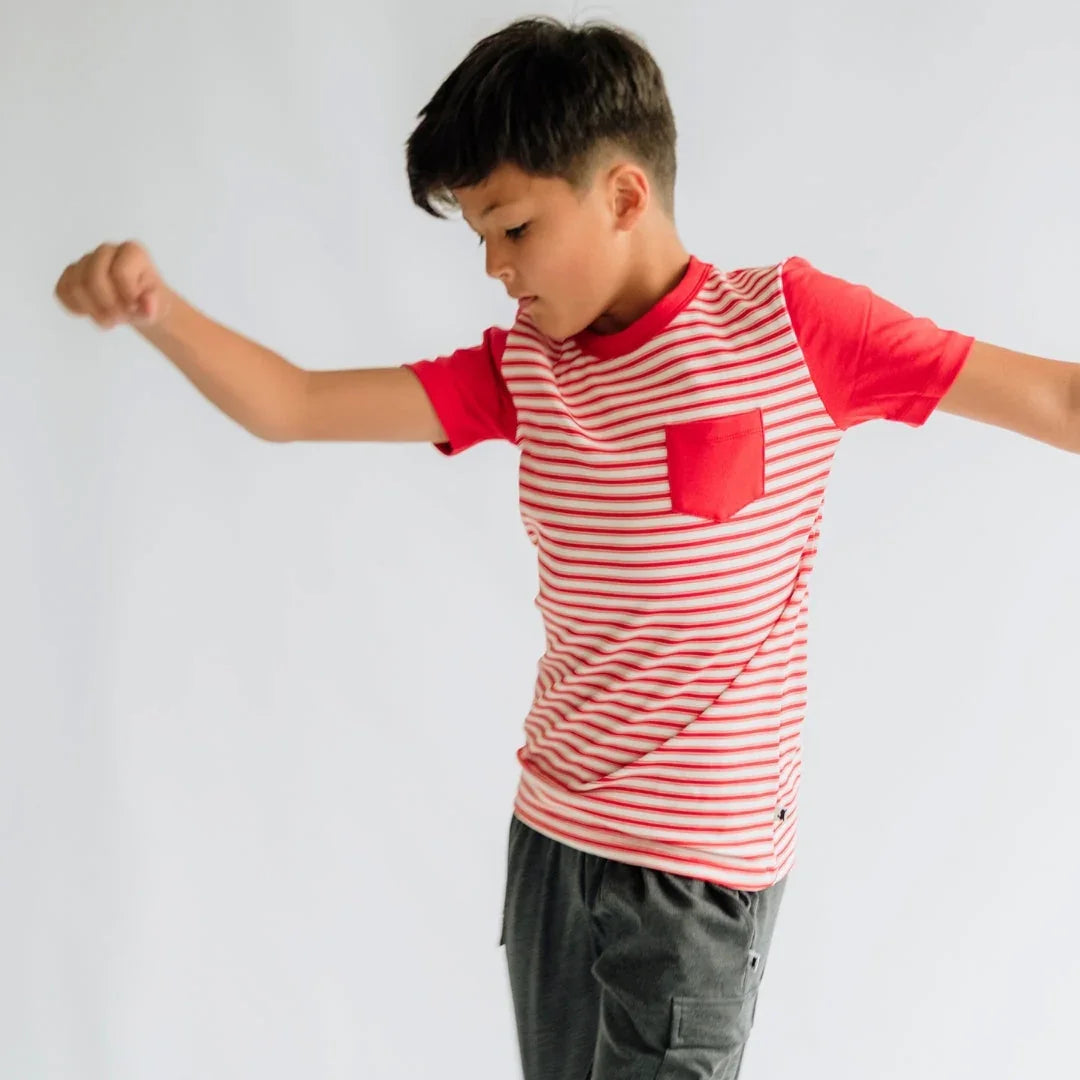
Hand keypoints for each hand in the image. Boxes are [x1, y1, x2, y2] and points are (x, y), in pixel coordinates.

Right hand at [54, 240, 172, 329]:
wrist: (138, 304)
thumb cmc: (148, 300)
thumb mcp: (158, 305)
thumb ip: (152, 306)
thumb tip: (147, 308)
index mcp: (131, 251)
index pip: (120, 272)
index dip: (126, 297)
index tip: (134, 309)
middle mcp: (106, 251)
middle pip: (93, 278)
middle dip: (107, 306)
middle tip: (120, 320)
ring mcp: (85, 261)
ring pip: (75, 285)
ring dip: (92, 310)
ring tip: (110, 321)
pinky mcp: (70, 274)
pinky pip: (62, 290)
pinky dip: (75, 308)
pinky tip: (92, 314)